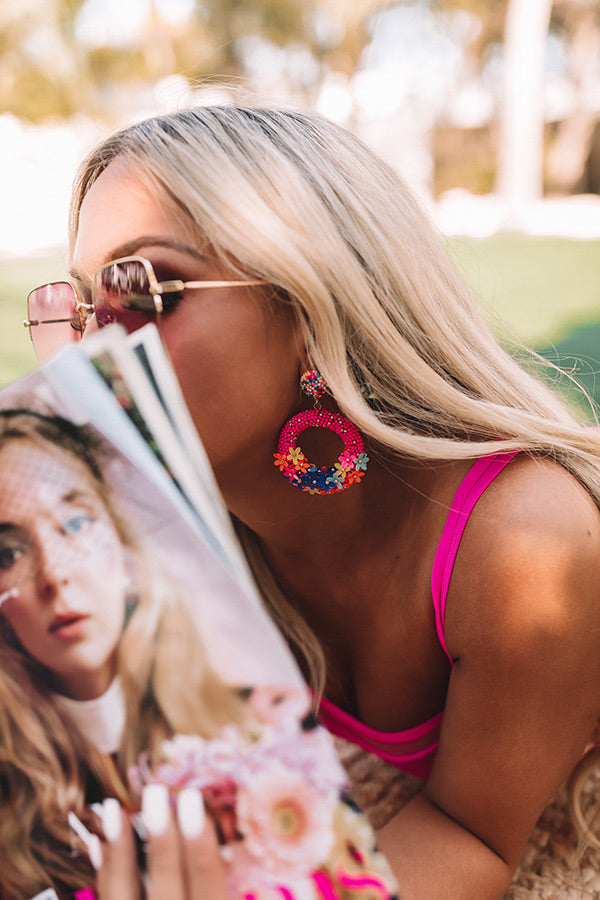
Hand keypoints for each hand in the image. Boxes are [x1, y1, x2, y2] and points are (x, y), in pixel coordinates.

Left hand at [96, 785, 228, 899]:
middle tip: (156, 792)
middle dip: (162, 839)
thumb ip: (218, 884)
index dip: (200, 844)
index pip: (205, 881)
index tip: (194, 801)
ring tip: (113, 808)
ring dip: (120, 850)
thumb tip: (223, 847)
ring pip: (125, 894)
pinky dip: (105, 873)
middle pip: (167, 884)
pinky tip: (99, 843)